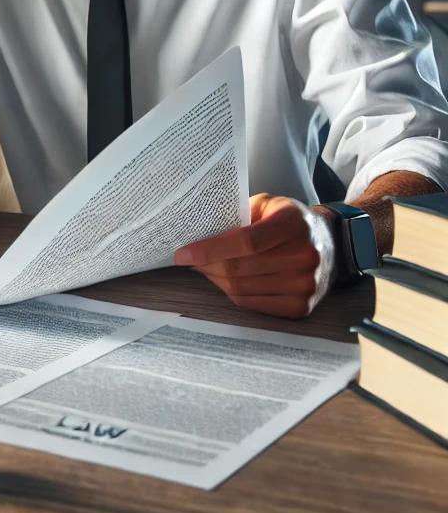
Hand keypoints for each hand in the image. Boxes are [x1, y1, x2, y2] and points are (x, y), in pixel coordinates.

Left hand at [173, 193, 335, 317]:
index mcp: (294, 223)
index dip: (210, 249)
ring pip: (242, 289)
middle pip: (240, 269)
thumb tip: (197, 234)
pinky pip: (252, 304)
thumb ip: (237, 216)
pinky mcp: (300, 307)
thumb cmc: (290, 220)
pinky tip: (224, 279)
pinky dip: (231, 292)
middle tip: (189, 260)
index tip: (183, 254)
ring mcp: (305, 285)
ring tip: (205, 267)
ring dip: (215, 279)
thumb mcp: (267, 205)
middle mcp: (305, 256)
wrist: (331, 244)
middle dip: (206, 265)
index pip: (245, 241)